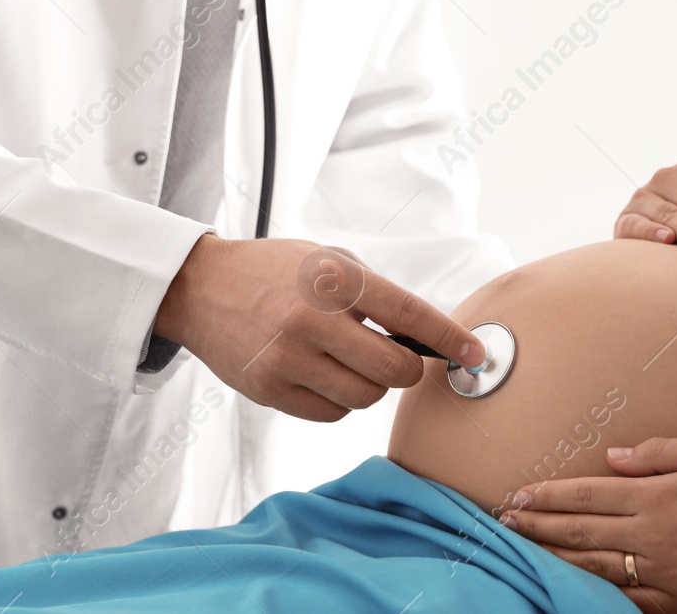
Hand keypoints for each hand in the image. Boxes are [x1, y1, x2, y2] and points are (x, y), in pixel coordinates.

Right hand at [154, 234, 485, 421]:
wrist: (202, 288)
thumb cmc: (277, 272)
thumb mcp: (330, 261)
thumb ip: (377, 296)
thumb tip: (427, 338)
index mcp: (335, 280)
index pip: (409, 314)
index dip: (448, 338)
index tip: (474, 353)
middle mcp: (313, 321)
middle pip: (394, 370)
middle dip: (408, 369)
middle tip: (400, 357)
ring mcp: (289, 360)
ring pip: (364, 398)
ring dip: (370, 384)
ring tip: (347, 358)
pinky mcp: (270, 391)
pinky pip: (331, 414)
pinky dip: (338, 399)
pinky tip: (321, 372)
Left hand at [499, 437, 676, 612]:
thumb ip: (660, 452)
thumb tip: (613, 457)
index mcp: (657, 498)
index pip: (586, 494)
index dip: (547, 496)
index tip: (519, 495)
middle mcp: (652, 538)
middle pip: (579, 532)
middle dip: (537, 527)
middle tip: (505, 523)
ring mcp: (663, 576)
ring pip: (594, 568)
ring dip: (555, 558)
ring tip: (526, 551)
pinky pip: (627, 600)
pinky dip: (596, 593)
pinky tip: (574, 587)